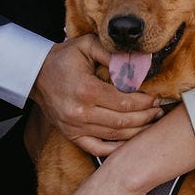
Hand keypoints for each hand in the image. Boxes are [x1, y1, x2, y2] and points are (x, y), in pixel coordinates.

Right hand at [32, 33, 160, 157]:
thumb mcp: (87, 45)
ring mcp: (74, 127)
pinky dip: (116, 149)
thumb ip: (113, 54)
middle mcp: (80, 112)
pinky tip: (131, 142)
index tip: (156, 97)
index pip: (124, 101)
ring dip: (137, 131)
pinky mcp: (71, 135)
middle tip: (158, 110)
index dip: (144, 101)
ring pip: (115, 136)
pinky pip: (97, 149)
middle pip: (123, 121)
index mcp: (86, 90)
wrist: (36, 74)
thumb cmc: (64, 58)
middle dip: (146, 117)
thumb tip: (138, 64)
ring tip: (151, 122)